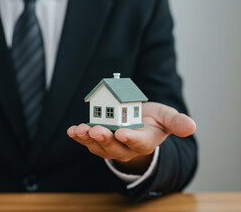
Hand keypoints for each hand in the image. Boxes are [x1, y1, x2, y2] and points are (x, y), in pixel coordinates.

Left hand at [67, 102, 195, 173]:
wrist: (138, 123)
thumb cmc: (153, 120)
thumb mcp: (167, 117)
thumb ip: (177, 122)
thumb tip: (191, 127)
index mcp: (145, 141)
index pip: (138, 142)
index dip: (130, 138)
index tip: (122, 133)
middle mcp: (126, 147)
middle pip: (115, 147)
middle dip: (104, 139)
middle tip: (96, 131)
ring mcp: (110, 145)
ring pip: (98, 146)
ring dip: (88, 139)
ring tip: (80, 130)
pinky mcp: (97, 140)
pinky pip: (87, 141)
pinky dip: (78, 137)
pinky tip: (72, 131)